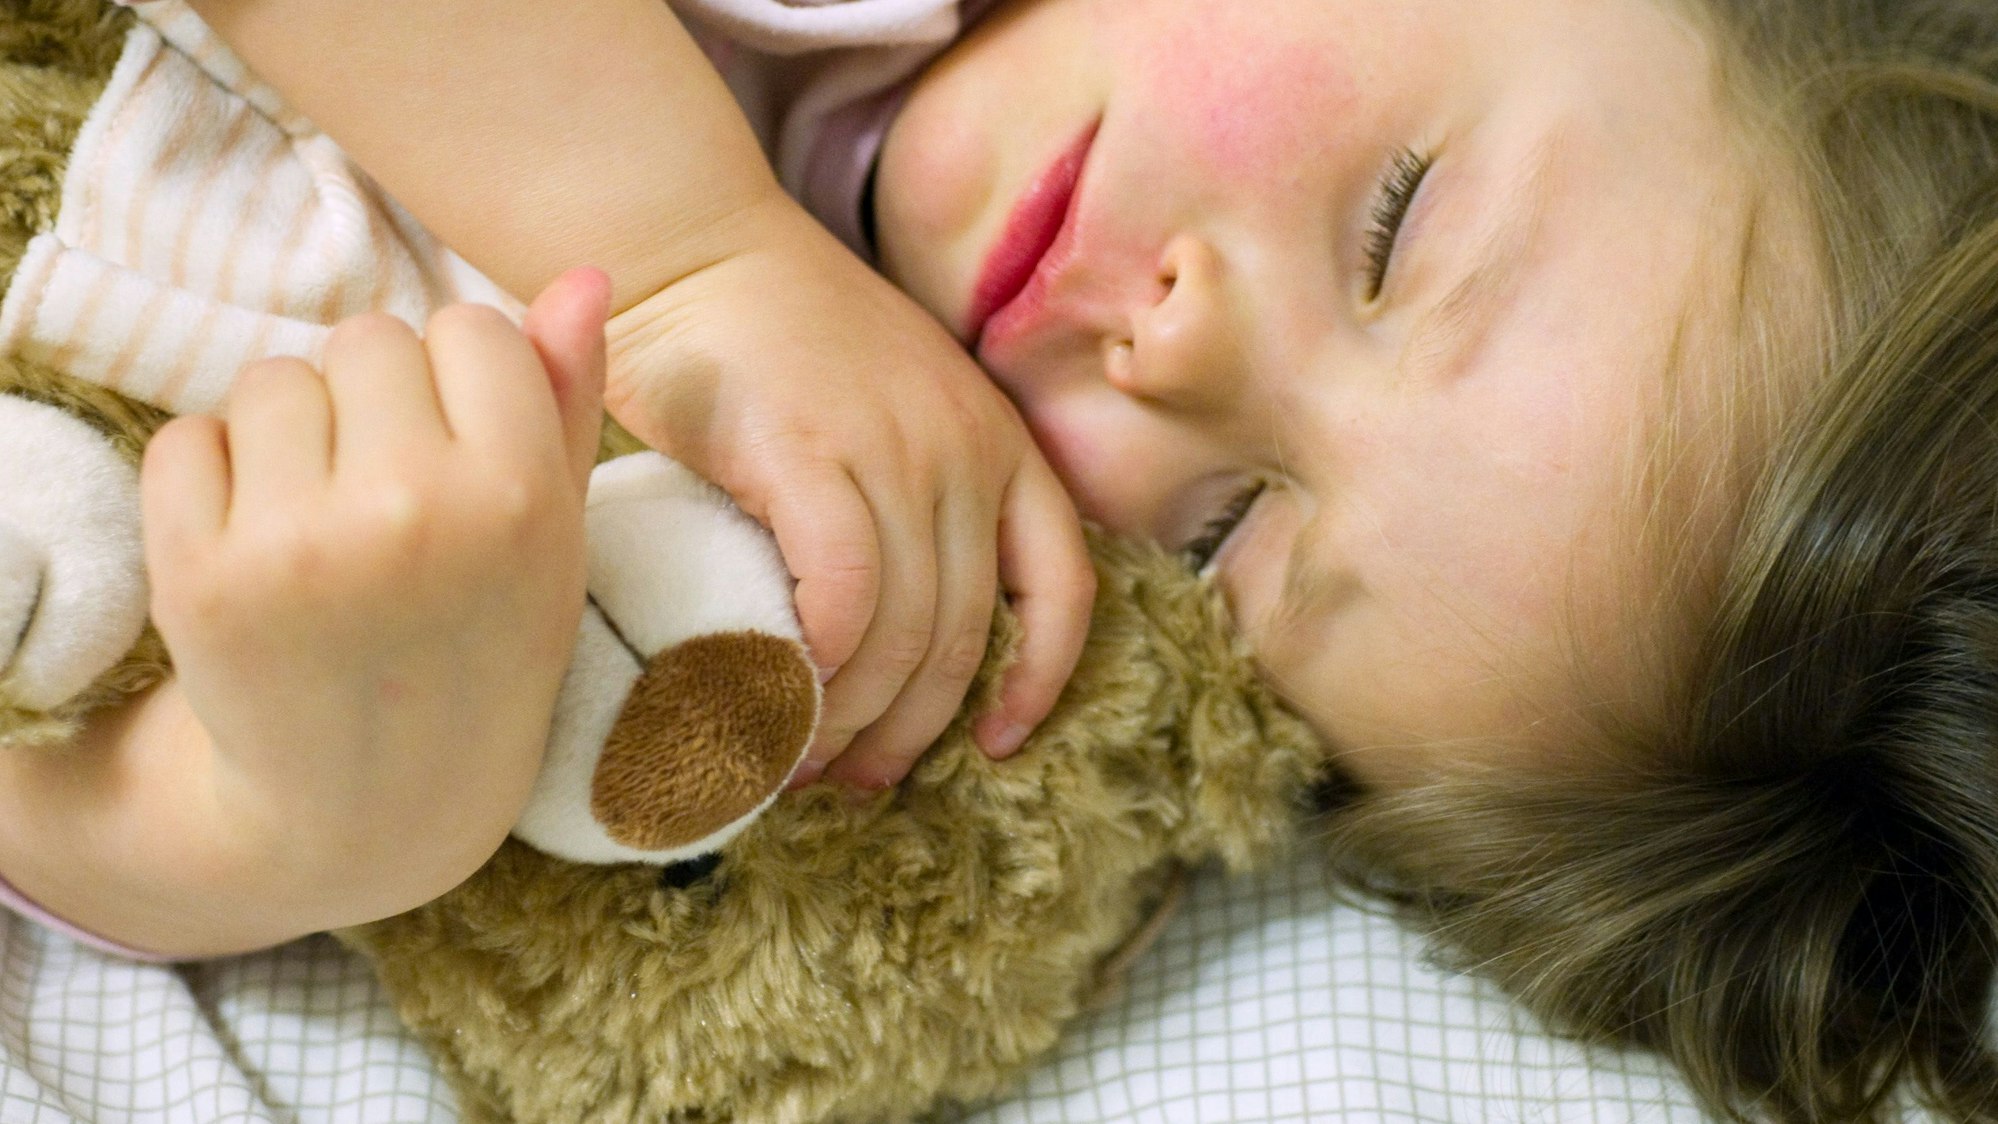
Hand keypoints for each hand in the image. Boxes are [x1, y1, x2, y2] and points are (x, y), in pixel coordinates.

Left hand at [139, 269, 608, 922]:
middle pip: (368, 338)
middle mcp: (415, 513)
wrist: (370, 805)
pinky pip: (189, 440)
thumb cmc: (478, 649)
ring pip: (273, 380)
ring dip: (288, 434)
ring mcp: (301, 547)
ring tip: (322, 528)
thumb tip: (583, 274)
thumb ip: (567, 401)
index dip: (463, 385)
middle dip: (372, 401)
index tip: (461, 461)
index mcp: (521, 498)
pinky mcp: (199, 576)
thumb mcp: (554, 539)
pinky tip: (258, 555)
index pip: (471, 328)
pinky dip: (211, 482)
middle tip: (386, 503)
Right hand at [604, 200, 1094, 792]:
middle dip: (910, 731)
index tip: (999, 744)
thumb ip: (909, 497)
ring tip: (792, 760)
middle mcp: (967, 451)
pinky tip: (773, 697)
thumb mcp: (889, 410)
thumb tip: (880, 635)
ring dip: (848, 720)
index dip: (1041, 680)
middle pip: (965, 636)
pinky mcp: (814, 457)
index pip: (1064, 586)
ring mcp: (896, 452)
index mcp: (1001, 443)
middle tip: (848, 780)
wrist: (693, 246)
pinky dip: (815, 668)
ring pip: (904, 635)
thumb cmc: (777, 338)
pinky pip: (843, 601)